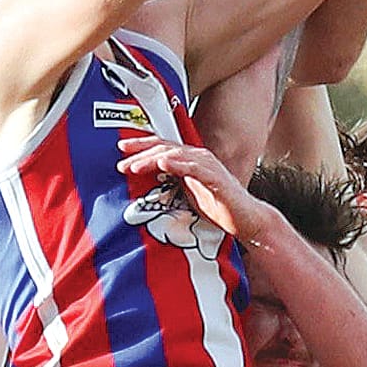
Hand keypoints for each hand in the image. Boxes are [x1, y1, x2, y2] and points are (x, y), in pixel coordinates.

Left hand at [118, 132, 257, 241]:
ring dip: (153, 159)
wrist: (245, 220)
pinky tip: (164, 163)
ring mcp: (207, 166)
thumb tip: (145, 187)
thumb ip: (170, 186)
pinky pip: (194, 168)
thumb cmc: (218, 208)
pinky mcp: (215, 178)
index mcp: (189, 161)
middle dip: (141, 152)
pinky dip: (178, 164)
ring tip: (135, 165)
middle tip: (122, 161)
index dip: (141, 146)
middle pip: (164, 148)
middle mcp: (198, 158)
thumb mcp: (186, 195)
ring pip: (175, 155)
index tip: (121, 149)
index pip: (162, 148)